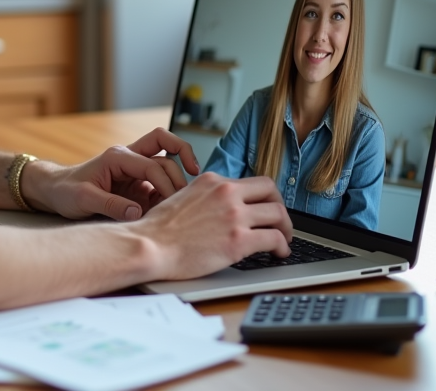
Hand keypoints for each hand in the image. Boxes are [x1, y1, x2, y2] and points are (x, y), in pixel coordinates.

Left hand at [21, 128, 201, 221]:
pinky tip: (174, 210)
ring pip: (167, 163)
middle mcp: (129, 158)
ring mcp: (135, 171)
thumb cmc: (66, 191)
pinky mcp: (137, 185)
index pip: (153, 164)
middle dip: (184, 163)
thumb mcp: (83, 199)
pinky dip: (170, 194)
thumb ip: (110, 205)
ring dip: (179, 177)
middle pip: (167, 147)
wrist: (55, 192)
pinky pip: (160, 184)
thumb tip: (137, 214)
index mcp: (118, 157)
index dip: (167, 182)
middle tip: (193, 191)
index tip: (175, 202)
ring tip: (189, 200)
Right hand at [131, 172, 292, 279]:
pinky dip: (282, 247)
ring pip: (278, 214)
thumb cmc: (158, 230)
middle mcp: (226, 193)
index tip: (265, 207)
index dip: (264, 196)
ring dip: (285, 228)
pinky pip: (275, 239)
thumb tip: (217, 208)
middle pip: (270, 192)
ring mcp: (234, 215)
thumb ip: (204, 198)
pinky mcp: (239, 240)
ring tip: (283, 240)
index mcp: (212, 181)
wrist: (150, 245)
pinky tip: (279, 254)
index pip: (250, 181)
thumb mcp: (182, 197)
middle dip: (279, 207)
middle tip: (280, 222)